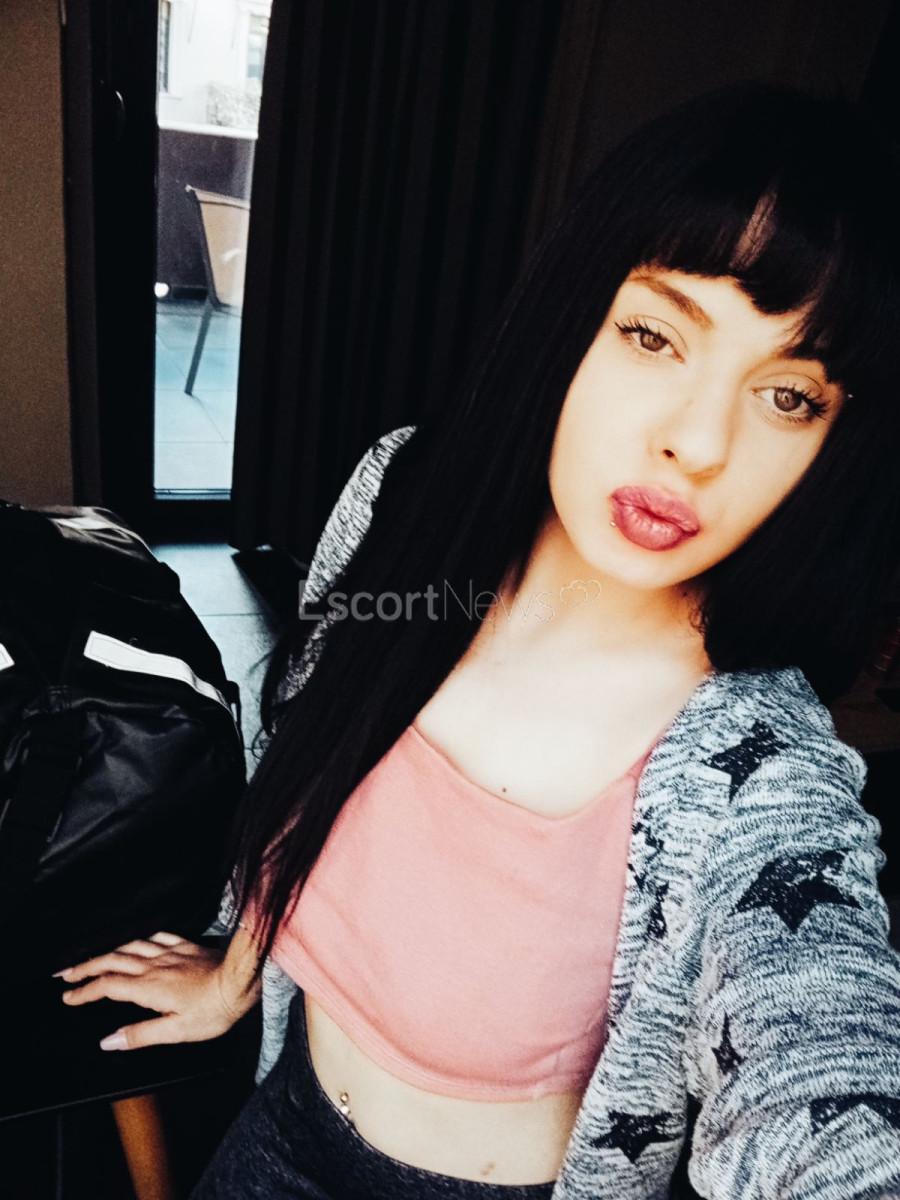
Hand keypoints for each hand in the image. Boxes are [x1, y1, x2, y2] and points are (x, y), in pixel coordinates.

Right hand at [55, 931, 249, 1050]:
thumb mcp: (176, 1032)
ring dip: (107, 951)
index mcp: (148, 987)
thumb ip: (140, 1035)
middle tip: (66, 974)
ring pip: (130, 946)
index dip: (84, 992)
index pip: (107, 987)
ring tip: (92, 956)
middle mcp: (154, 965)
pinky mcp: (185, 946)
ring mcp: (170, 952)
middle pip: (111, 961)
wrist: (242, 981)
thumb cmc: (213, 1010)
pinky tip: (135, 940)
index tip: (68, 996)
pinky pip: (156, 936)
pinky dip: (138, 938)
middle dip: (85, 967)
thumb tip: (109, 1041)